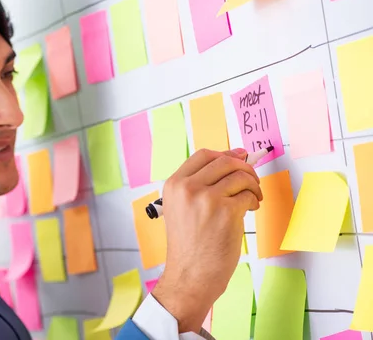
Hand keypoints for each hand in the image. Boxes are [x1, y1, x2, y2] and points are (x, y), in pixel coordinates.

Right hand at [151, 148, 261, 332]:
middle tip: (252, 179)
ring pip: (240, 176)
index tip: (240, 156)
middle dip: (244, 167)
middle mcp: (187, 188)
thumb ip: (198, 186)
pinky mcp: (225, 211)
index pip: (203, 155)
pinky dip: (254, 200)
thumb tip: (232, 161)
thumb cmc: (189, 246)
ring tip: (253, 197)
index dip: (225, 153)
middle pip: (224, 161)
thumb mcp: (181, 208)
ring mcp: (206, 198)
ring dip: (253, 184)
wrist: (190, 275)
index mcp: (174, 185)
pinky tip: (250, 209)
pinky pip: (248, 195)